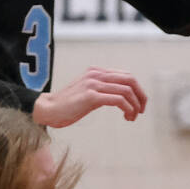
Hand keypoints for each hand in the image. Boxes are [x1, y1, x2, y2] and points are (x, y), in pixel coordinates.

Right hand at [31, 68, 146, 127]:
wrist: (48, 109)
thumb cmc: (69, 105)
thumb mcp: (89, 92)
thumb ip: (103, 89)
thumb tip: (123, 97)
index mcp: (97, 71)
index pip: (127, 76)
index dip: (138, 90)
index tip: (139, 105)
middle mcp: (96, 74)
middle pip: (131, 80)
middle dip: (141, 96)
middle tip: (141, 111)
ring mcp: (93, 84)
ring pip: (127, 91)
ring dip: (135, 106)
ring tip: (132, 117)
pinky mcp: (91, 96)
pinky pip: (119, 100)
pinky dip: (128, 109)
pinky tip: (126, 117)